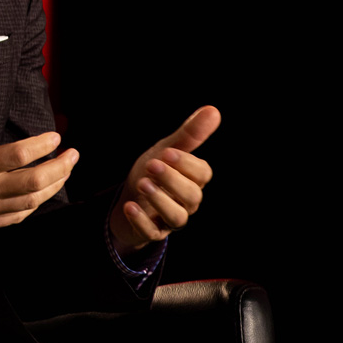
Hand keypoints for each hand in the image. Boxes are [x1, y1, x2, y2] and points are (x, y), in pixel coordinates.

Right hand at [0, 79, 77, 235]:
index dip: (42, 145)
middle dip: (60, 167)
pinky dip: (35, 204)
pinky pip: (18, 216)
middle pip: (34, 181)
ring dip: (54, 185)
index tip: (55, 137)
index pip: (18, 155)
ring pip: (31, 201)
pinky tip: (43, 192)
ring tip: (65, 171)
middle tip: (73, 155)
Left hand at [109, 105, 218, 256]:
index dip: (187, 164)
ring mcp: (170, 219)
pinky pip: (152, 232)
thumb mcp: (168, 150)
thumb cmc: (154, 170)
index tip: (168, 152)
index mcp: (194, 180)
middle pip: (191, 196)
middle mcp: (187, 201)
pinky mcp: (153, 232)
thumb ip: (189, 134)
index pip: (202, 174)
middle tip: (152, 164)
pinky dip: (141, 221)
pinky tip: (129, 206)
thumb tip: (213, 110)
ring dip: (160, 200)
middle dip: (172, 180)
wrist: (130, 195)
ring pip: (177, 217)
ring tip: (142, 183)